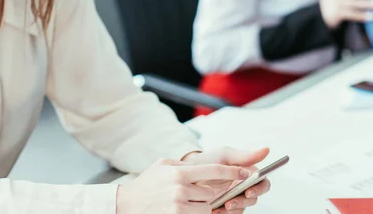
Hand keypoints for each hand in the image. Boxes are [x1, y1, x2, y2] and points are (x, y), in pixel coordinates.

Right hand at [116, 158, 249, 213]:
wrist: (127, 205)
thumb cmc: (146, 184)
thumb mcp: (163, 165)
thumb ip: (184, 164)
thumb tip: (204, 167)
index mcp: (179, 172)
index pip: (215, 171)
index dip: (233, 172)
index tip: (246, 173)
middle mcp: (180, 189)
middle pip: (212, 193)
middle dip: (213, 194)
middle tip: (209, 192)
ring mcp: (178, 206)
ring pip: (207, 208)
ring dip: (205, 206)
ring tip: (194, 202)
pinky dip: (197, 213)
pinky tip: (189, 209)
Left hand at [182, 147, 270, 212]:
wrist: (189, 171)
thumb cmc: (209, 160)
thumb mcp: (225, 155)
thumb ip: (245, 155)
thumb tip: (267, 149)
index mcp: (248, 174)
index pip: (263, 183)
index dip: (260, 188)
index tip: (249, 191)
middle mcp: (244, 187)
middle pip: (253, 198)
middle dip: (243, 201)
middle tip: (231, 202)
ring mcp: (235, 198)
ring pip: (242, 208)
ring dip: (233, 209)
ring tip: (220, 207)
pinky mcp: (224, 207)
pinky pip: (230, 213)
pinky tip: (214, 210)